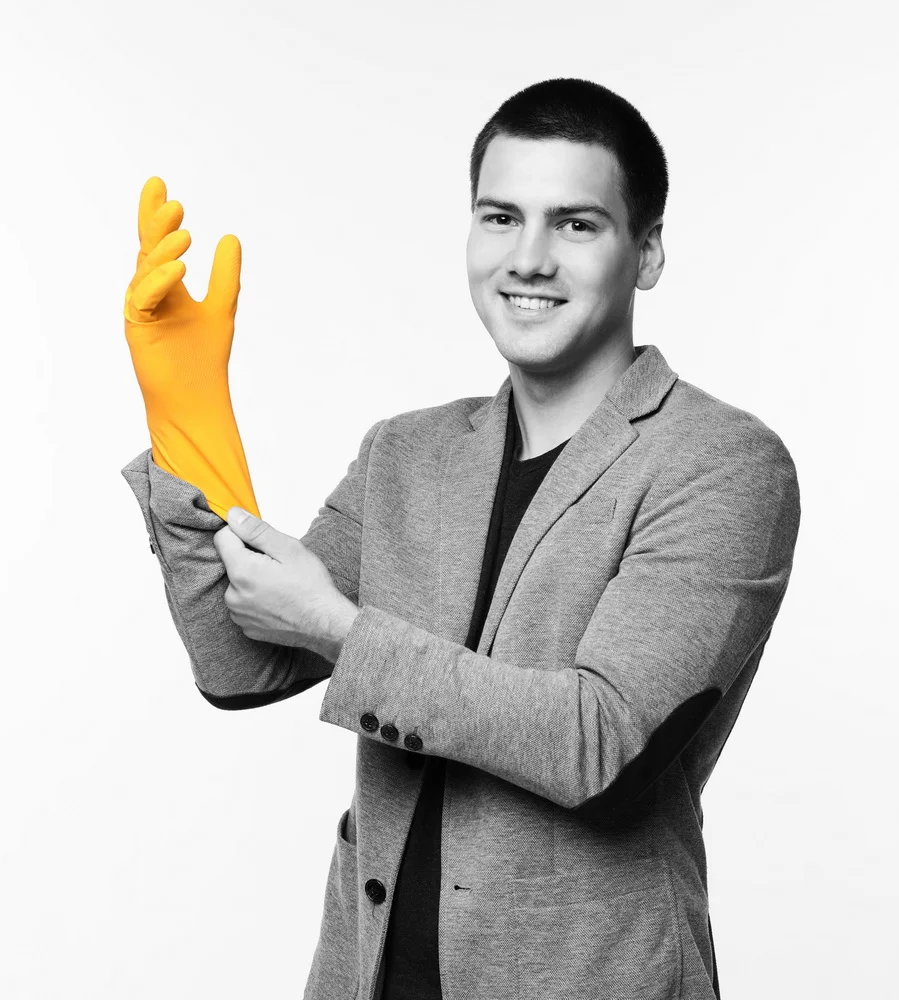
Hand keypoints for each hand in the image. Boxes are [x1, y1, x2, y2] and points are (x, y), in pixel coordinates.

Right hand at [124, 175, 240, 407]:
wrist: (196, 398)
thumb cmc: (205, 358)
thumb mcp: (221, 308)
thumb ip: (225, 276)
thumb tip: (230, 237)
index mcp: (167, 286)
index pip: (159, 243)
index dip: (158, 215)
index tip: (159, 185)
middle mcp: (150, 294)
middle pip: (148, 250)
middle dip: (157, 224)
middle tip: (172, 201)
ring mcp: (141, 310)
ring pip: (146, 271)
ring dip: (164, 251)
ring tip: (186, 235)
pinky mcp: (137, 328)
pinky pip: (143, 298)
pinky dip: (159, 281)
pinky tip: (180, 268)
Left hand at [214, 507, 359, 660]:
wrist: (325, 624)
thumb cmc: (311, 587)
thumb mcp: (288, 549)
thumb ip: (256, 530)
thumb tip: (233, 515)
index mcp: (242, 571)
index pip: (223, 538)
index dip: (242, 533)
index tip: (261, 539)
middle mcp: (233, 595)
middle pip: (231, 563)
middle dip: (250, 558)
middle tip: (278, 566)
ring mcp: (239, 614)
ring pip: (238, 584)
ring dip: (253, 580)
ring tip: (280, 585)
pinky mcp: (246, 627)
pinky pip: (244, 605)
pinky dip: (256, 600)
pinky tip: (277, 600)